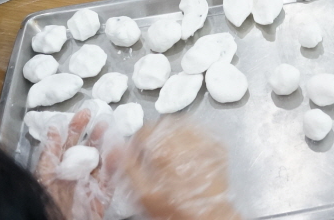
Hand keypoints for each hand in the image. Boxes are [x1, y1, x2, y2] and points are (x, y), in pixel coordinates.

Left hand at [35, 108, 121, 219]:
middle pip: (87, 150)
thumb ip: (50, 153)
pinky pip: (109, 179)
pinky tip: (117, 152)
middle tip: (103, 121)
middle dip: (95, 134)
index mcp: (59, 168)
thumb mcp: (44, 175)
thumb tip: (53, 129)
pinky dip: (114, 166)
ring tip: (112, 133)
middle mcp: (75, 174)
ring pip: (101, 162)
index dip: (76, 127)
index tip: (85, 113)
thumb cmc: (45, 202)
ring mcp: (89, 185)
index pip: (68, 143)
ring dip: (107, 147)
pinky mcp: (101, 196)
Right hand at [112, 118, 240, 219]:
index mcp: (165, 151)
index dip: (137, 140)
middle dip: (156, 134)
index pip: (145, 130)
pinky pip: (201, 131)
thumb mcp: (144, 194)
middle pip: (164, 123)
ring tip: (170, 150)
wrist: (209, 217)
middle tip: (153, 149)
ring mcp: (204, 142)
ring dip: (173, 132)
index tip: (137, 150)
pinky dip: (192, 136)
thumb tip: (116, 147)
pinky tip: (188, 151)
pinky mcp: (218, 147)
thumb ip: (129, 168)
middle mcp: (186, 141)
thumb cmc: (176, 209)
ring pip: (184, 123)